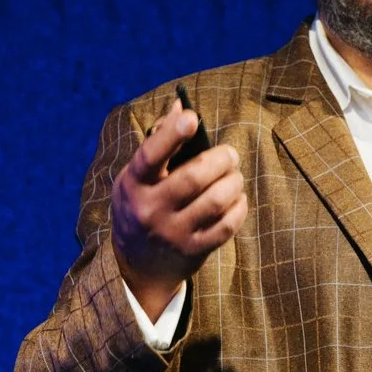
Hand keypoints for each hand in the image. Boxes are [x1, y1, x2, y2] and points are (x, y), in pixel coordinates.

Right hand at [109, 95, 247, 319]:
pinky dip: (239, 207)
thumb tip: (180, 106)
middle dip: (221, 159)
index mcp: (133, 184)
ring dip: (233, 182)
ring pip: (216, 200)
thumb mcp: (136, 177)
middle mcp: (150, 210)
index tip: (192, 118)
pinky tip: (237, 198)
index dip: (171, 134)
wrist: (137, 265)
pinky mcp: (193, 251)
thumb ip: (158, 142)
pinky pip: (227, 225)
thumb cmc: (142, 205)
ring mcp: (172, 233)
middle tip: (230, 154)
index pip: (150, 155)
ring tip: (234, 176)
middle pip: (195, 177)